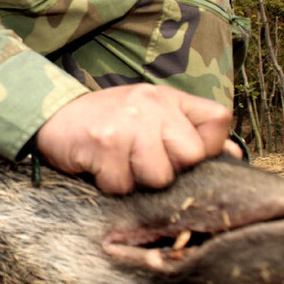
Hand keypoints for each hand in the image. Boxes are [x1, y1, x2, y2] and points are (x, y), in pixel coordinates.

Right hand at [34, 84, 242, 193]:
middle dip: (169, 171)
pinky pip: (123, 185)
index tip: (183, 155)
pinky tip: (99, 168)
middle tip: (142, 164)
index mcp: (167, 98)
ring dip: (137, 182)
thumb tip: (233, 156)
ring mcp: (127, 123)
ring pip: (158, 177)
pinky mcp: (104, 143)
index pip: (219, 120)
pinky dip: (110, 186)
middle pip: (191, 156)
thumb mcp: (151, 117)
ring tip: (119, 165)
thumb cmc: (106, 122)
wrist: (51, 115)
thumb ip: (190, 132)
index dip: (209, 147)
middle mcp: (151, 105)